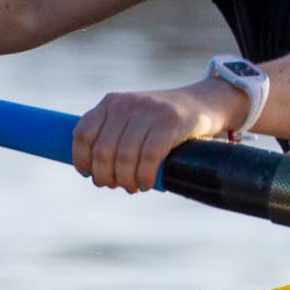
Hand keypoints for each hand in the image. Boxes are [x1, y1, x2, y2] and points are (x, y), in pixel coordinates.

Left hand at [73, 79, 248, 192]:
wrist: (206, 102)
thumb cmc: (165, 119)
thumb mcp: (135, 117)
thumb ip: (114, 133)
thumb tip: (93, 169)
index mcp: (112, 102)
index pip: (83, 134)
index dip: (82, 159)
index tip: (89, 174)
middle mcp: (127, 104)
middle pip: (104, 150)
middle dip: (106, 175)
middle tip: (115, 185)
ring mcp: (150, 111)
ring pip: (125, 156)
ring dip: (126, 180)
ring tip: (132, 187)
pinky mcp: (172, 121)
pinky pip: (150, 156)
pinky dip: (145, 176)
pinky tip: (147, 184)